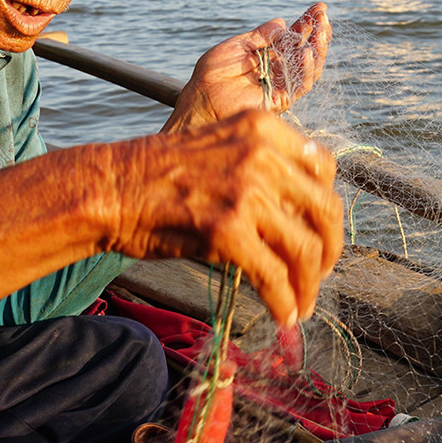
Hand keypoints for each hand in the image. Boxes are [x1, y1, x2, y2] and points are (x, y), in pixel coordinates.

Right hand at [110, 109, 343, 324]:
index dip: (326, 207)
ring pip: (305, 248)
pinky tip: (283, 315)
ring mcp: (247, 192)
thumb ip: (263, 167)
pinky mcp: (229, 231)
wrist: (111, 190)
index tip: (321, 232)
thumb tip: (301, 214)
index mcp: (263, 127)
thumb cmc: (159, 175)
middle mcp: (262, 155)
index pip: (324, 167)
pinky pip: (274, 275)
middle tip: (320, 275)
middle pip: (324, 210)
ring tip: (302, 304)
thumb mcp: (221, 148)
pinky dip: (284, 301)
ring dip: (309, 284)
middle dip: (330, 251)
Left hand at [164, 3, 330, 132]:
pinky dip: (306, 69)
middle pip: (305, 51)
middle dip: (317, 34)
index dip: (306, 24)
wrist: (201, 101)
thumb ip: (260, 35)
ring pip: (309, 68)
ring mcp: (280, 85)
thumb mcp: (236, 46)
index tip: (319, 8)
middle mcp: (276, 70)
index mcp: (266, 56)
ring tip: (322, 31)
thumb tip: (282, 21)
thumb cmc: (212, 74)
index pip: (292, 38)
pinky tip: (306, 52)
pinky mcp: (281, 100)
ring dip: (318, 49)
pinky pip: (300, 85)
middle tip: (324, 17)